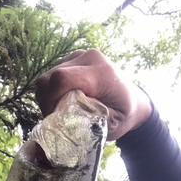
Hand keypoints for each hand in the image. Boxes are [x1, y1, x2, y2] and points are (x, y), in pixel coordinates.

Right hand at [36, 49, 151, 140]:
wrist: (133, 100)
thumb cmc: (124, 114)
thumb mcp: (112, 124)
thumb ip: (90, 120)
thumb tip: (65, 118)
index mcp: (102, 73)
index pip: (63, 79)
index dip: (50, 100)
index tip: (53, 117)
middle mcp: (89, 58)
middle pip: (50, 77)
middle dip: (47, 101)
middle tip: (54, 118)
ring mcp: (80, 56)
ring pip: (47, 76)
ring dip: (48, 96)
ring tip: (59, 111)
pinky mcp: (72, 58)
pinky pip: (51, 75)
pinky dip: (51, 91)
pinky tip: (62, 101)